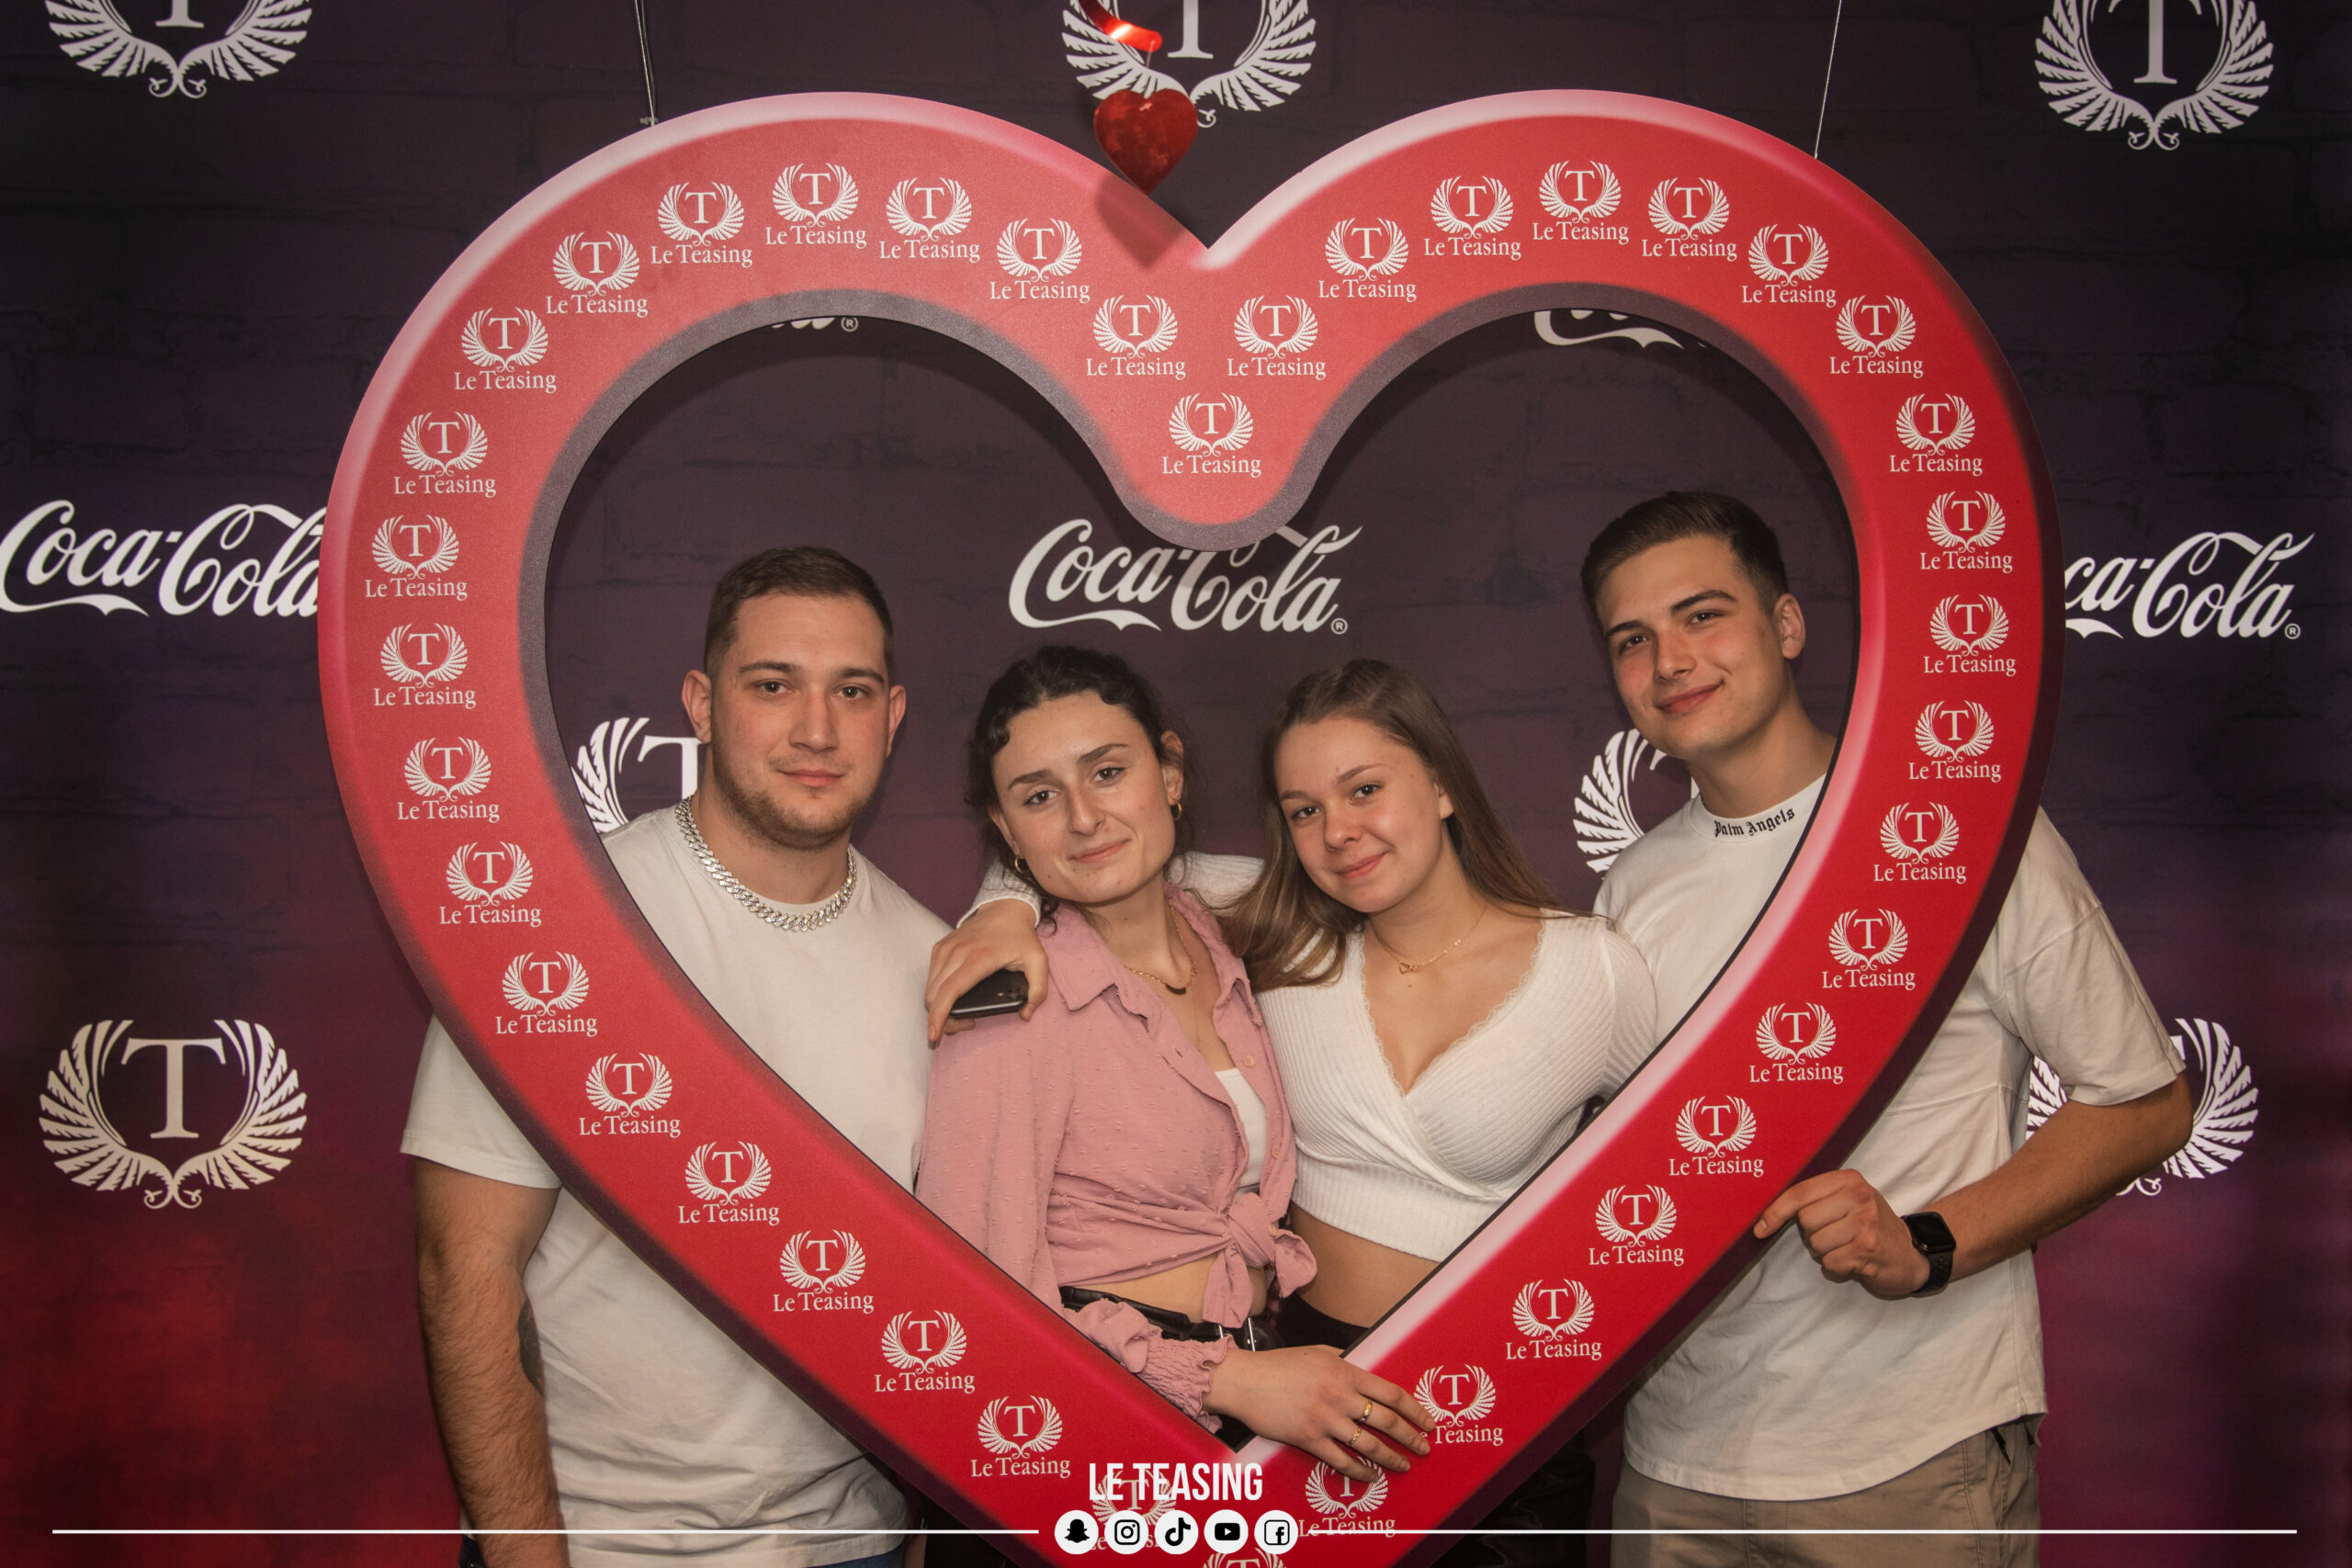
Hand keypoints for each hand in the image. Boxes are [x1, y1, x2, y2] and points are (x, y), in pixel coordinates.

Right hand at [924, 901, 1049, 1042]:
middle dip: (941, 1018)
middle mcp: (956, 953)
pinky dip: (936, 992)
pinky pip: (931, 977)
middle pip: (933, 996)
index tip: (934, 1034)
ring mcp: (945, 949)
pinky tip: (953, 996)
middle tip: (965, 1023)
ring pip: (929, 989)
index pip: (949, 992)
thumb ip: (1038, 990)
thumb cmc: (1020, 937)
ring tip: (960, 1012)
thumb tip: (1026, 1014)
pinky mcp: (940, 947)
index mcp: (978, 958)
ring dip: (937, 1006)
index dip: (939, 1016)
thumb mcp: (1039, 961)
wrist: (1005, 908)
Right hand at [1203, 1345, 1431, 1481]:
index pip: (1391, 1393)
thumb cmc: (1279, 1365)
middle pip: (1386, 1421)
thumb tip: (1364, 1371)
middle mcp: (1339, 1396)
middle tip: (1424, 1448)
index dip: (1414, 1410)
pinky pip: (1341, 1460)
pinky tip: (1370, 1477)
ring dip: (1390, 1458)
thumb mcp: (1317, 1352)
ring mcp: (1325, 1419)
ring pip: (1368, 1445)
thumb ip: (1344, 1362)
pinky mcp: (1309, 1439)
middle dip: (1410, 1437)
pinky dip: (1360, 1472)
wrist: (1245, 1381)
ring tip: (1403, 1466)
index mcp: (1345, 1372)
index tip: (1427, 1421)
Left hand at [1754, 1169, 1929, 1299]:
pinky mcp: (1868, 1249)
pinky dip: (1837, 1267)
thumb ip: (1816, 1198)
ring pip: (1815, 1244)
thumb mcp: (1848, 1201)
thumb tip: (1768, 1213)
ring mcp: (1866, 1223)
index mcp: (1849, 1180)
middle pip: (1805, 1221)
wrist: (1910, 1252)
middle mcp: (1859, 1196)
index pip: (1799, 1193)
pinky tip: (1854, 1261)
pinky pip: (1830, 1263)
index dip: (1775, 1212)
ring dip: (1825, 1253)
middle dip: (1812, 1235)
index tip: (1760, 1229)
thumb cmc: (1869, 1226)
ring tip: (1847, 1248)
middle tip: (1837, 1236)